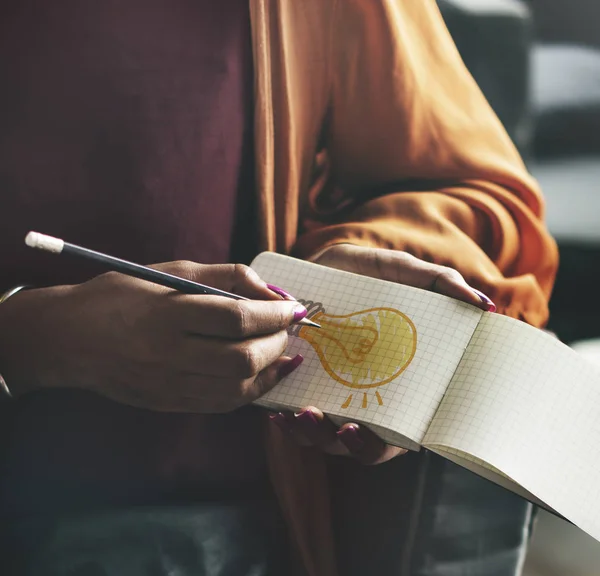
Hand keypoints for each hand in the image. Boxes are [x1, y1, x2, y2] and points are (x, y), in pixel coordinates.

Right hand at [0, 262, 306, 412]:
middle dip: (278, 343)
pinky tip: (264, 373)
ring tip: (283, 350)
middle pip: (243, 359)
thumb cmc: (121, 294)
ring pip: (238, 390)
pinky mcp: (168, 404)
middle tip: (288, 327)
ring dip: (272, 370)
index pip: (237, 318)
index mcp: (167, 314)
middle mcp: (168, 354)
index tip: (293, 307)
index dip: (275, 313)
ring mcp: (168, 385)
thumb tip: (272, 292)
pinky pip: (222, 405)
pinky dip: (252, 390)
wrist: (68, 339)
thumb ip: (226, 277)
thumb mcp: (171, 271)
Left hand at [270, 244, 495, 463]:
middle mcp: (364, 397)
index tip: (375, 431)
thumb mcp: (402, 271)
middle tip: (340, 426)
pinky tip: (276, 410)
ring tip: (301, 414)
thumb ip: (439, 283)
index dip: (387, 440)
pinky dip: (286, 421)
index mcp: (396, 383)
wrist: (320, 264)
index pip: (400, 431)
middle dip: (350, 443)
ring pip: (323, 437)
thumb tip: (485, 305)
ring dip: (312, 434)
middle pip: (362, 443)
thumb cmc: (367, 275)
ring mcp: (329, 397)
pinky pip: (291, 418)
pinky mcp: (299, 388)